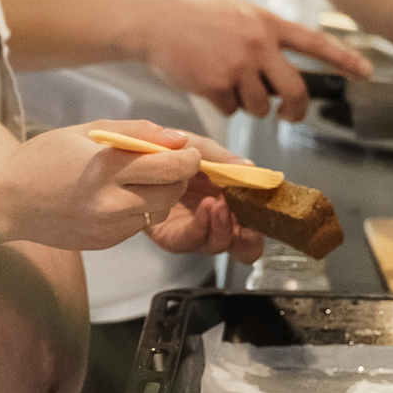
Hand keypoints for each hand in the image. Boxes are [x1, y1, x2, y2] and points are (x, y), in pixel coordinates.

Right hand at [0, 120, 200, 250]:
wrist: (4, 202)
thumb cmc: (40, 160)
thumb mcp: (85, 132)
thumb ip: (135, 132)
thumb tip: (177, 137)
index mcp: (104, 170)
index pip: (169, 166)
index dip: (187, 157)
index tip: (189, 150)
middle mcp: (109, 203)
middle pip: (171, 193)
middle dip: (181, 176)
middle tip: (174, 162)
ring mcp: (108, 228)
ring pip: (158, 211)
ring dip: (163, 194)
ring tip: (147, 177)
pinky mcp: (105, 243)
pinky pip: (138, 224)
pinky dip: (141, 208)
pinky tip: (123, 195)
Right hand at [133, 0, 371, 120]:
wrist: (155, 19)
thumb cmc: (195, 16)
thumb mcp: (238, 12)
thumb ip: (264, 34)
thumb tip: (284, 67)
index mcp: (267, 23)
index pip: (315, 43)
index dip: (344, 60)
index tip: (367, 73)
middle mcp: (258, 43)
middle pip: (295, 90)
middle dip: (295, 109)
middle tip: (289, 115)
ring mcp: (238, 65)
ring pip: (259, 106)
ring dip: (247, 103)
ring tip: (225, 81)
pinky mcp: (216, 84)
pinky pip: (231, 109)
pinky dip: (222, 103)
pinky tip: (207, 83)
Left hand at [137, 130, 265, 261]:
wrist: (130, 160)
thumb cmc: (166, 154)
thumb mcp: (197, 147)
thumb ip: (223, 159)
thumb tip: (250, 169)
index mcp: (227, 199)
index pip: (254, 221)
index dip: (262, 220)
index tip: (262, 203)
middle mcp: (214, 220)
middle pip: (243, 244)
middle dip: (248, 235)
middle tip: (246, 215)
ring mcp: (195, 231)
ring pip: (220, 245)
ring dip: (224, 226)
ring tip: (221, 204)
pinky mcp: (172, 238)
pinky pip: (192, 239)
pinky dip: (203, 224)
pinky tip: (206, 207)